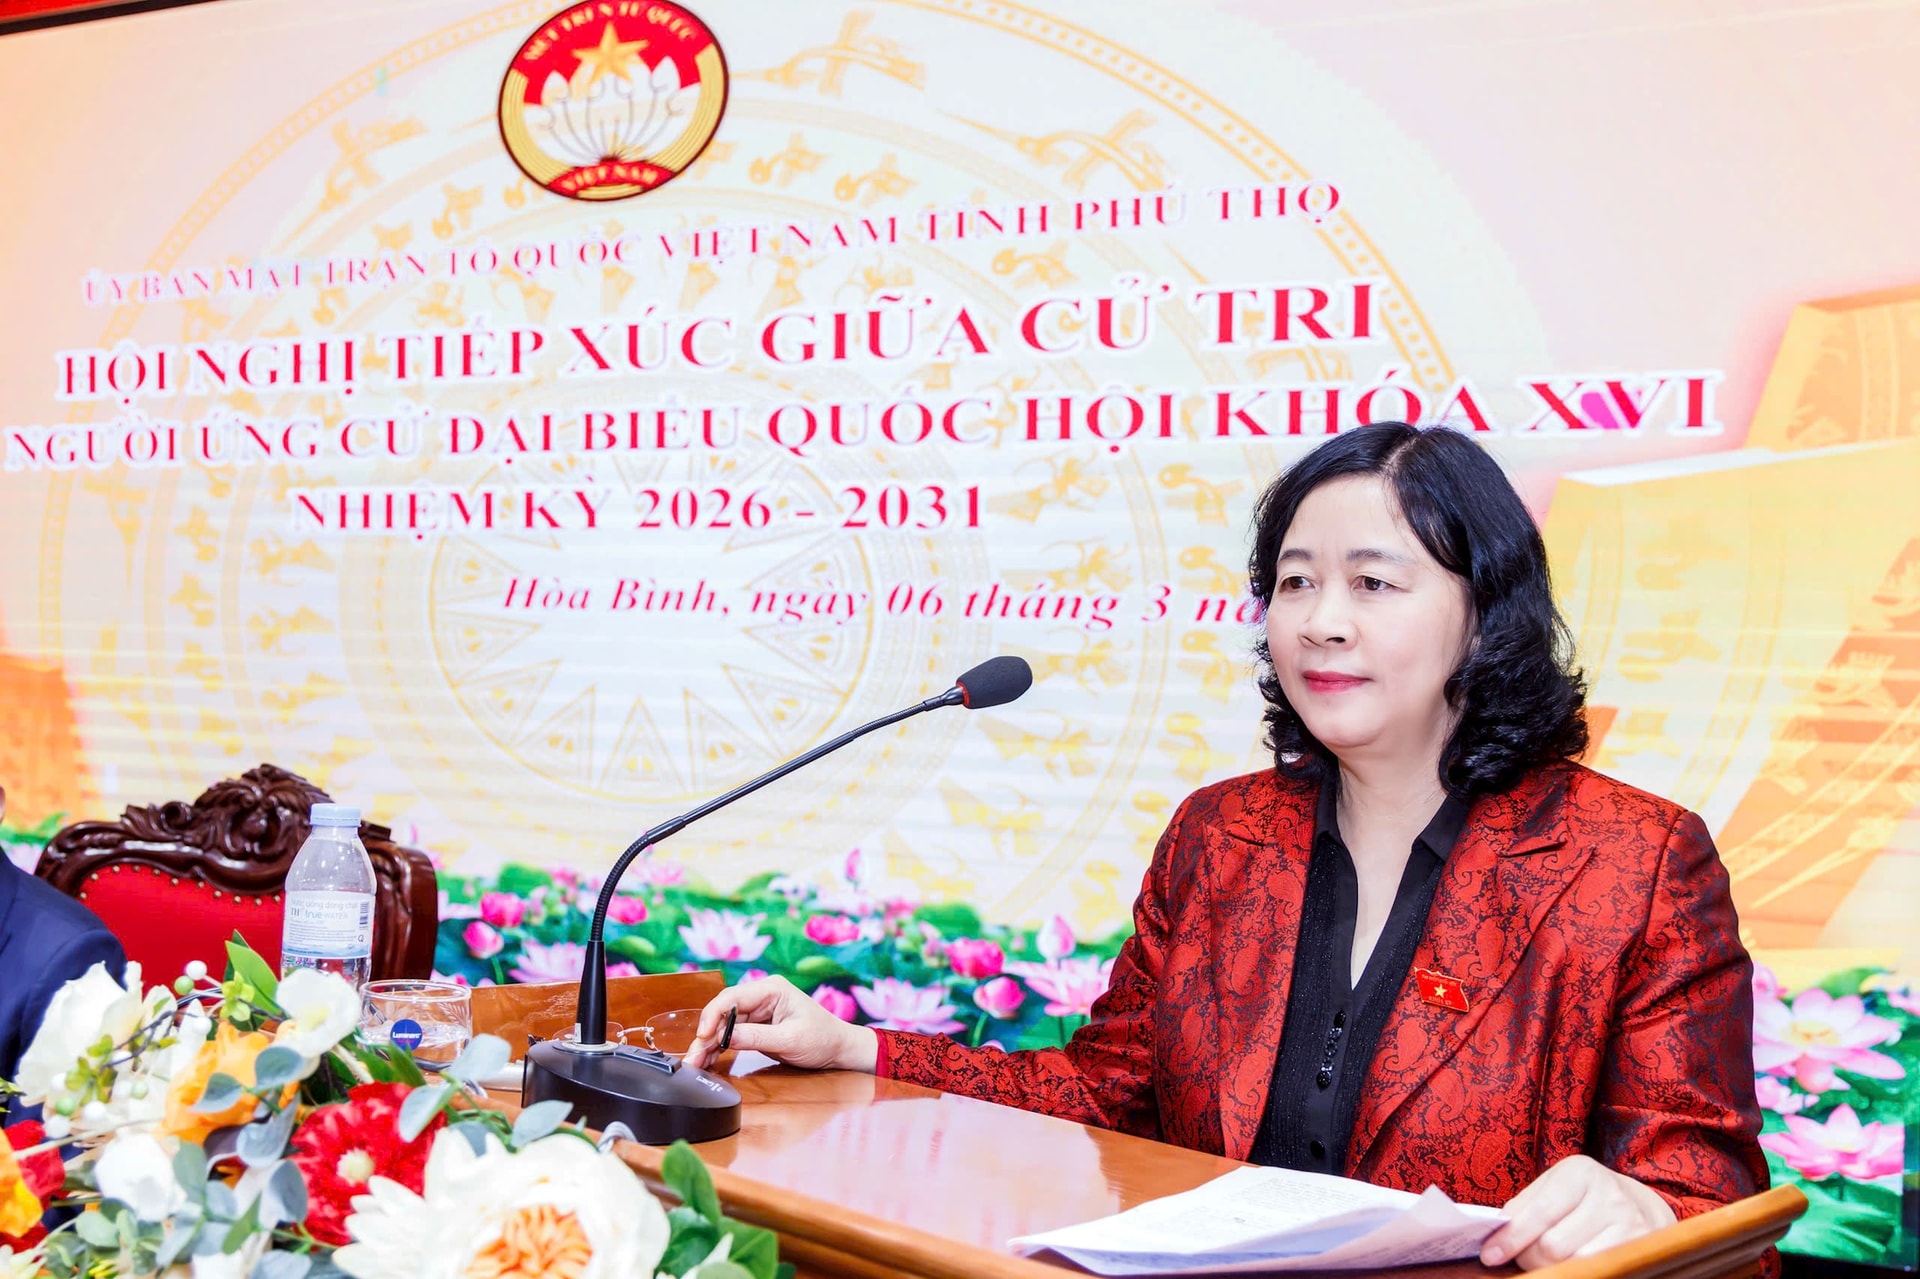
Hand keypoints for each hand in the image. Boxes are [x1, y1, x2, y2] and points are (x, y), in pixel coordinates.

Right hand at [684, 975, 877, 1073]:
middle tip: (693, 1057)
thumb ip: (756, 1037)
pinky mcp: (756, 1027)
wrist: (838, 1049)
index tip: (704, 1035)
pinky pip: (731, 1035)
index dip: (713, 1015)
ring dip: (709, 1044)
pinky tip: (707, 1061)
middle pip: (723, 1012)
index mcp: (771, 989)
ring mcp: (757, 1012)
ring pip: (723, 1025)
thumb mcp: (790, 1039)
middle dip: (706, 1034)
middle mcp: (761, 996)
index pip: (732, 997)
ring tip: (695, 1064)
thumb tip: (724, 1037)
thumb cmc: (822, 1038)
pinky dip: (719, 1048)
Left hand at [1480, 1155, 1676, 1268]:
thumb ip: (1525, 1207)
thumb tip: (1496, 1234)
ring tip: (1547, 1263)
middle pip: (1554, 1245)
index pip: (1539, 1212)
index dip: (1511, 1238)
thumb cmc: (1584, 1197)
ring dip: (1553, 1270)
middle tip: (1522, 1259)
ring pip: (1576, 1263)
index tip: (1490, 1256)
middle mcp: (1609, 1195)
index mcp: (1579, 1172)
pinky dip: (1579, 1274)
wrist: (1642, 1205)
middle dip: (1529, 1258)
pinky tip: (1571, 1269)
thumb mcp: (1555, 1188)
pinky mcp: (1642, 1248)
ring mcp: (1630, 1224)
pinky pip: (1600, 1271)